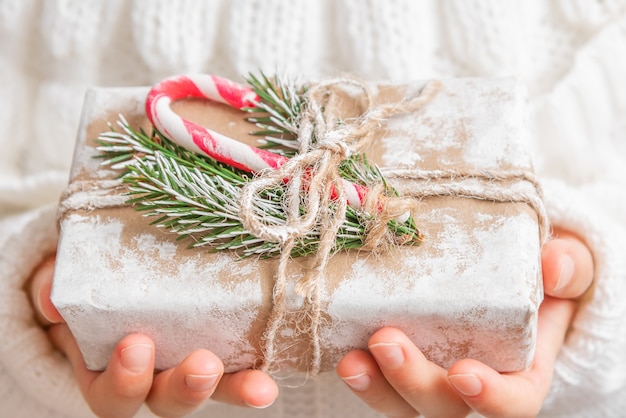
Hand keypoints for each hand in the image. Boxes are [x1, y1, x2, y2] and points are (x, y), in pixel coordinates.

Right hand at [28, 256, 278, 417]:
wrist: (119, 274)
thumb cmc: (89, 283)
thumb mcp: (63, 282)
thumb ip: (52, 288)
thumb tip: (51, 299)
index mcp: (109, 371)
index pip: (114, 396)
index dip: (124, 381)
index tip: (135, 346)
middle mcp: (153, 377)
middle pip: (169, 402)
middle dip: (186, 389)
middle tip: (203, 365)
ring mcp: (189, 362)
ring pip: (214, 390)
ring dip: (235, 388)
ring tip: (259, 386)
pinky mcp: (224, 343)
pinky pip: (243, 362)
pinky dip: (261, 366)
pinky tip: (277, 365)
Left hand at [336, 228, 593, 417]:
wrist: (493, 263)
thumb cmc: (531, 269)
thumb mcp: (562, 262)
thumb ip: (568, 266)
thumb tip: (552, 266)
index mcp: (519, 367)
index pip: (514, 401)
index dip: (491, 397)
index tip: (465, 374)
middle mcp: (470, 378)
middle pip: (444, 404)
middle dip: (414, 382)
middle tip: (386, 341)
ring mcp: (428, 370)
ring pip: (400, 400)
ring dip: (375, 386)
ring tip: (350, 360)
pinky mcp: (393, 356)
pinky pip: (374, 375)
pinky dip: (356, 367)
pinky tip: (336, 346)